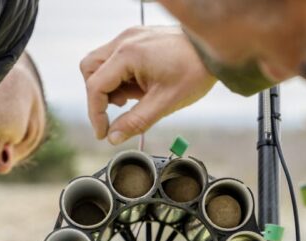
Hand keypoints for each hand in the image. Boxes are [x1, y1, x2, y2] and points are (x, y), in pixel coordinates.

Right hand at [81, 26, 216, 144]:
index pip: (95, 86)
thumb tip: (113, 138)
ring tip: (136, 96)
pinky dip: (121, 75)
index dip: (95, 114)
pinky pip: (117, 58)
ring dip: (110, 84)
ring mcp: (130, 37)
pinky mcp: (138, 38)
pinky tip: (141, 85)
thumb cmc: (194, 72)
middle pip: (90, 69)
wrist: (215, 50)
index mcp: (128, 55)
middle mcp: (124, 41)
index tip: (103, 133)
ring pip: (101, 63)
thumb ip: (135, 122)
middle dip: (99, 94)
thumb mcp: (165, 103)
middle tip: (121, 108)